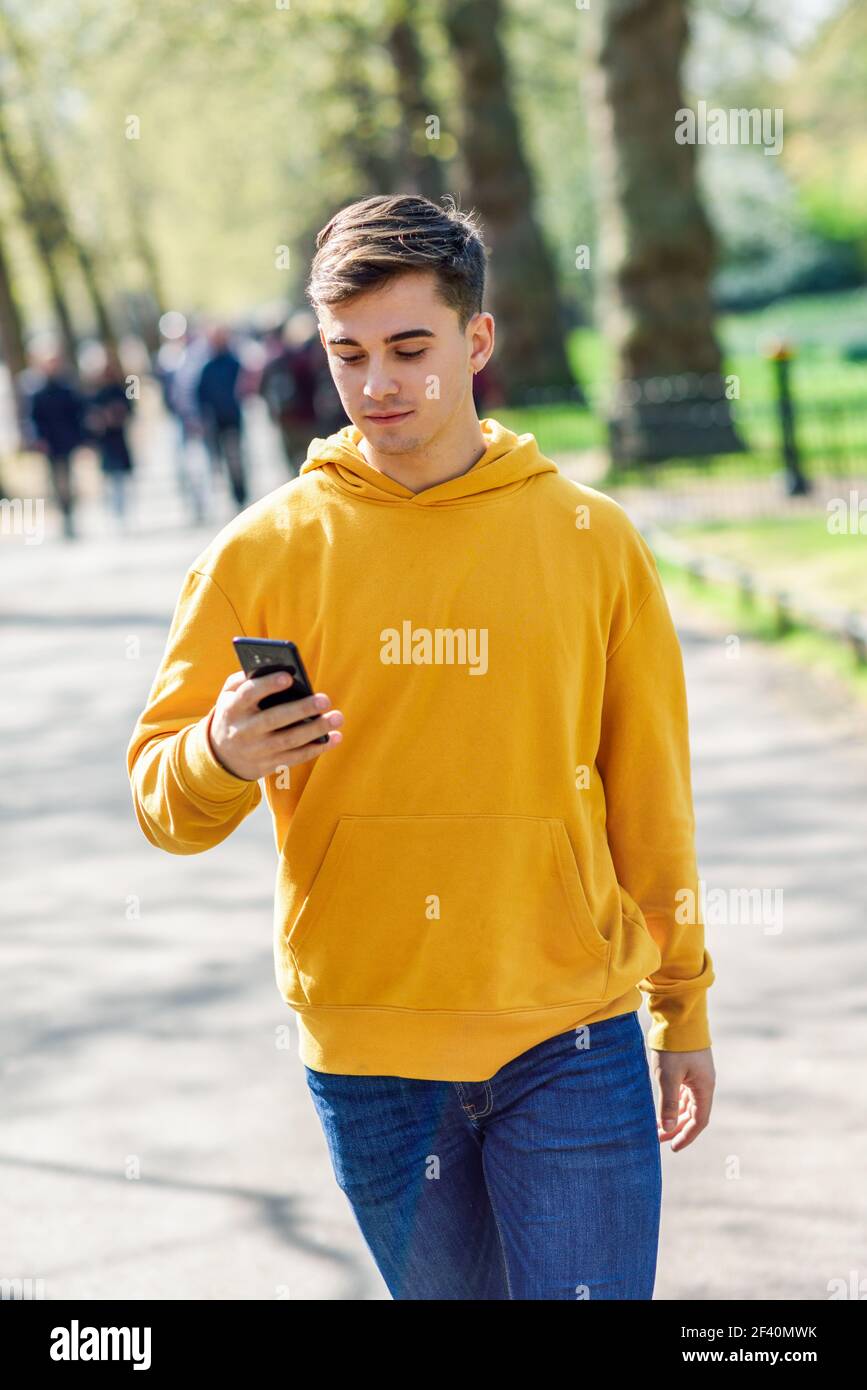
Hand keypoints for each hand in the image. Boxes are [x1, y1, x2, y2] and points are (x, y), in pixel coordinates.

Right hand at [207, 669, 343, 780]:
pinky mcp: (269, 765)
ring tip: (337, 717)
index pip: (248, 695)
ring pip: (289, 741)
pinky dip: (317, 748)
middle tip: (325, 699)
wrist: (222, 757)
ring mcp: (257, 750)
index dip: (267, 685)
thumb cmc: (235, 714)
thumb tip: (274, 668)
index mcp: (233, 709)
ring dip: (316, 730)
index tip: (288, 677)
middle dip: (301, 709)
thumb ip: (243, 680)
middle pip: (274, 719)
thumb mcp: (228, 696)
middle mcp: (243, 731)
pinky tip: (335, 738)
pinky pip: (296, 757)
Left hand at [649, 1047, 714, 1150]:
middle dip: (677, 1128)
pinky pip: (684, 1091)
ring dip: (675, 1115)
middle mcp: (704, 1083)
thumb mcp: (668, 1076)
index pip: (698, 1121)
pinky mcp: (689, 1066)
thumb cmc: (673, 1046)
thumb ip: (669, 1104)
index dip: (686, 1136)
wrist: (678, 1015)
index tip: (673, 1147)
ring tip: (658, 1125)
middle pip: (693, 1113)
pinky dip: (674, 1102)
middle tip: (659, 1139)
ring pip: (688, 1102)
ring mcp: (697, 1074)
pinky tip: (663, 1105)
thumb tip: (668, 1129)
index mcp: (704, 1088)